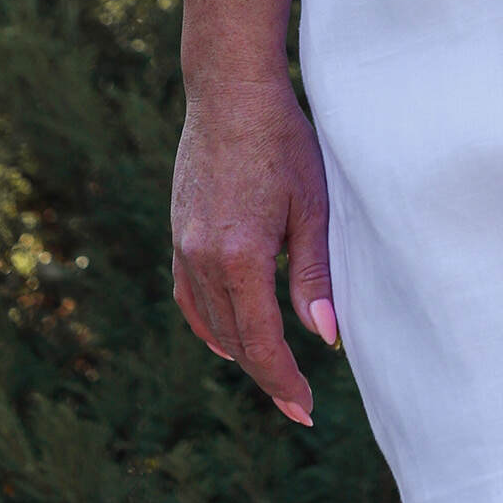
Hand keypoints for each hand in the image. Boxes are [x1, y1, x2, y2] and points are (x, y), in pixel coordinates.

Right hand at [171, 73, 335, 427]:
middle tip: (297, 404)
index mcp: (240, 257)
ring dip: (239, 353)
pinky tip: (225, 338)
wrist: (230, 92)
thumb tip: (325, 336)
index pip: (261, 343)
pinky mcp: (177, 233)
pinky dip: (208, 324)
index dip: (284, 382)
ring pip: (208, 323)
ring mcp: (183, 246)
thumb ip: (315, 273)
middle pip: (233, 341)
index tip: (305, 411)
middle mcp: (202, 259)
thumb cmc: (284, 141)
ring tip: (271, 374)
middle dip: (266, 375)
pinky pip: (188, 296)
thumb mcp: (313, 206)